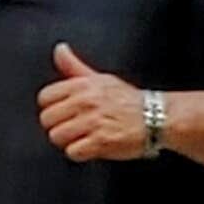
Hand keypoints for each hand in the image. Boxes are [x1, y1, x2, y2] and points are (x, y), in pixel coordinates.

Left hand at [39, 42, 148, 162]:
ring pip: (57, 136)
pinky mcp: (101, 142)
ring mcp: (93, 122)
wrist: (158, 117)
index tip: (63, 112)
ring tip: (84, 137)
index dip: (51, 107)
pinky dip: (80, 153)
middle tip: (74, 127)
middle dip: (58, 126)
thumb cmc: (129, 100)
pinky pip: (72, 152)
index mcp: (83, 85)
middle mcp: (86, 102)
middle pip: (47, 119)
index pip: (44, 97)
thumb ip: (74, 67)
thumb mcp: (101, 78)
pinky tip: (92, 146)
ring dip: (68, 141)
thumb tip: (60, 50)